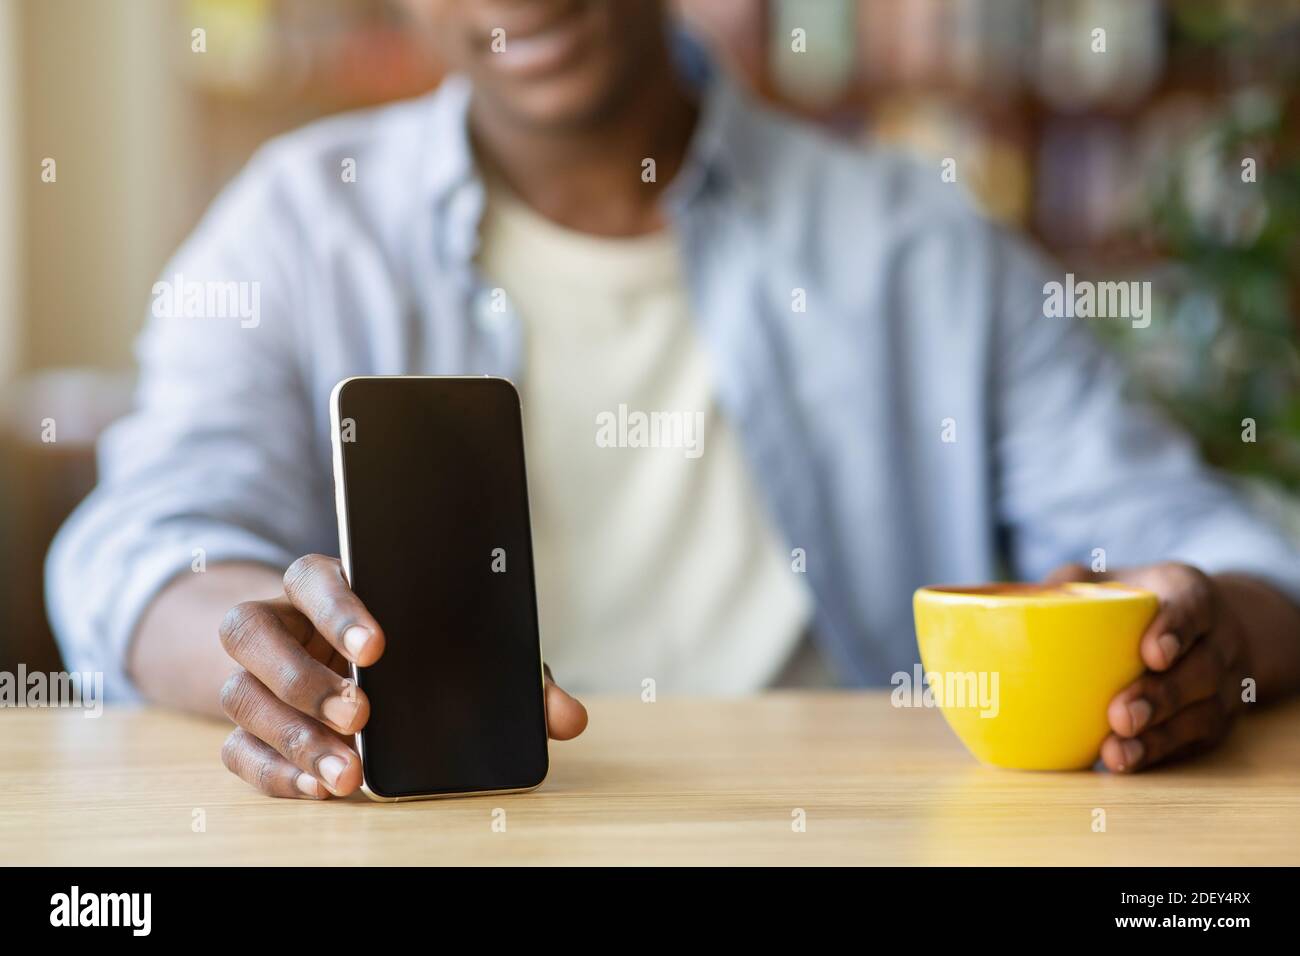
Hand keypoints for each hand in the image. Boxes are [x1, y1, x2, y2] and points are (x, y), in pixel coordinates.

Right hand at [218, 554, 587, 797]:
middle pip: (253, 634)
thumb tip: (567, 719)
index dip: (340, 609)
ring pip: (240, 695)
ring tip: (347, 773)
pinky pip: (235, 749)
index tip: (379, 646)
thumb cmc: (406, 644)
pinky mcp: (243, 724)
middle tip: (361, 716)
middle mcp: (278, 622)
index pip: (314, 579)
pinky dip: (275, 772)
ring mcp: (253, 673)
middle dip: (306, 679)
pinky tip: (319, 788)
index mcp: (322, 585)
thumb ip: (511, 675)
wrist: (326, 654)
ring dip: (293, 737)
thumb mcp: (455, 647)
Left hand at [1045, 562, 1247, 772]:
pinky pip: (1194, 741)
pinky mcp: (1216, 720)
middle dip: (1161, 696)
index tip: (1151, 655)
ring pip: (1202, 712)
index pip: (1192, 608)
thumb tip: (1014, 606)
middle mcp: (1218, 639)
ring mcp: (1223, 684)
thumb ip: (1070, 586)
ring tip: (1116, 751)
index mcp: (1190, 593)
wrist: (1204, 629)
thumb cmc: (1138, 600)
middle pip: (1199, 669)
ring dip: (1159, 736)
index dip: (1175, 630)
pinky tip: (1125, 762)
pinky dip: (1160, 754)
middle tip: (1120, 716)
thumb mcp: (1111, 580)